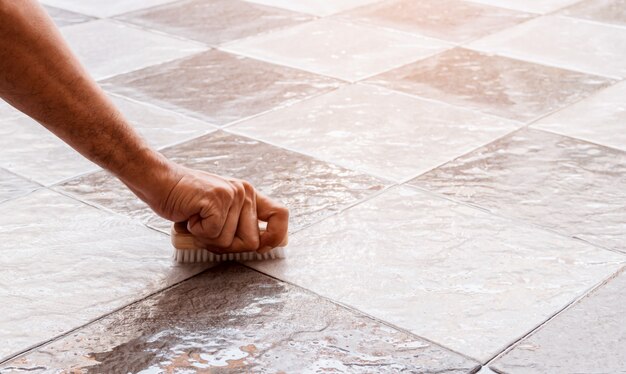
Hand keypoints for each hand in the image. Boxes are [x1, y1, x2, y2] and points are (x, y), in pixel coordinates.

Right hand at [146, 164, 288, 253]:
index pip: (280, 215)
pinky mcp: (217, 200)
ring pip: (229, 242)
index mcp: (248, 195)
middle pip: (252, 242)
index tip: (263, 248)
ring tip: (196, 220)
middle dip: (227, 246)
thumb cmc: (185, 200)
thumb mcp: (218, 210)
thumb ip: (237, 225)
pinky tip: (190, 216)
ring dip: (207, 239)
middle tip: (208, 231)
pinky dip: (196, 233)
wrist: (158, 181)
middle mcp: (244, 193)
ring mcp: (232, 195)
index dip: (276, 236)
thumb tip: (258, 247)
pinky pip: (213, 235)